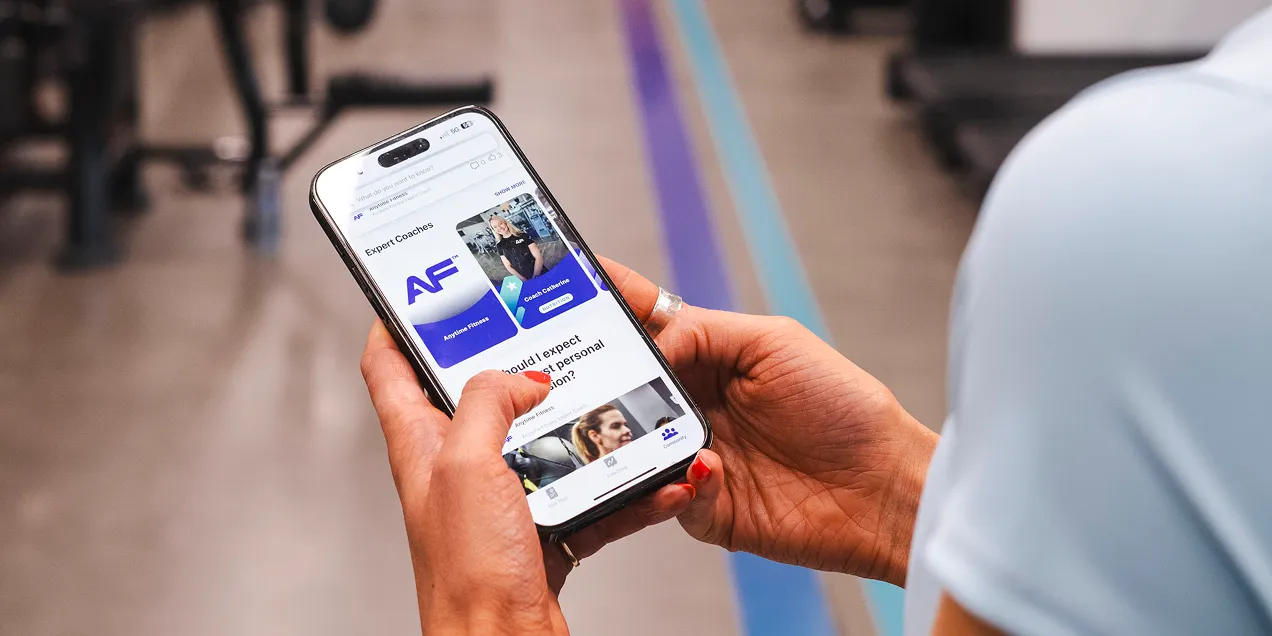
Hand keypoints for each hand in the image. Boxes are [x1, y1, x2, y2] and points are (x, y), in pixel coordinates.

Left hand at [359, 322, 696, 634]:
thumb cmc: (468, 576)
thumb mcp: (467, 464)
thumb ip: (490, 404)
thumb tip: (522, 377)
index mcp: (421, 444)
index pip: (388, 364)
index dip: (398, 319)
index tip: (423, 288)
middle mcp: (455, 467)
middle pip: (475, 394)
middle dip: (512, 360)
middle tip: (543, 328)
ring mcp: (498, 498)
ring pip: (540, 439)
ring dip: (580, 422)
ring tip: (613, 401)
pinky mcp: (539, 528)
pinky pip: (585, 492)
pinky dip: (621, 484)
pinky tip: (652, 479)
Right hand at [601, 258, 937, 586]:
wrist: (886, 488)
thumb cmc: (845, 408)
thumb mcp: (774, 343)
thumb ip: (704, 332)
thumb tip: (651, 343)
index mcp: (711, 359)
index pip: (646, 328)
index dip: (608, 307)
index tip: (571, 281)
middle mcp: (696, 407)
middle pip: (625, 388)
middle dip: (599, 379)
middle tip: (574, 368)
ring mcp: (696, 458)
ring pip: (632, 447)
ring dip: (631, 437)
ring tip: (637, 427)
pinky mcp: (706, 509)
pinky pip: (666, 498)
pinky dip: (680, 482)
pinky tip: (710, 470)